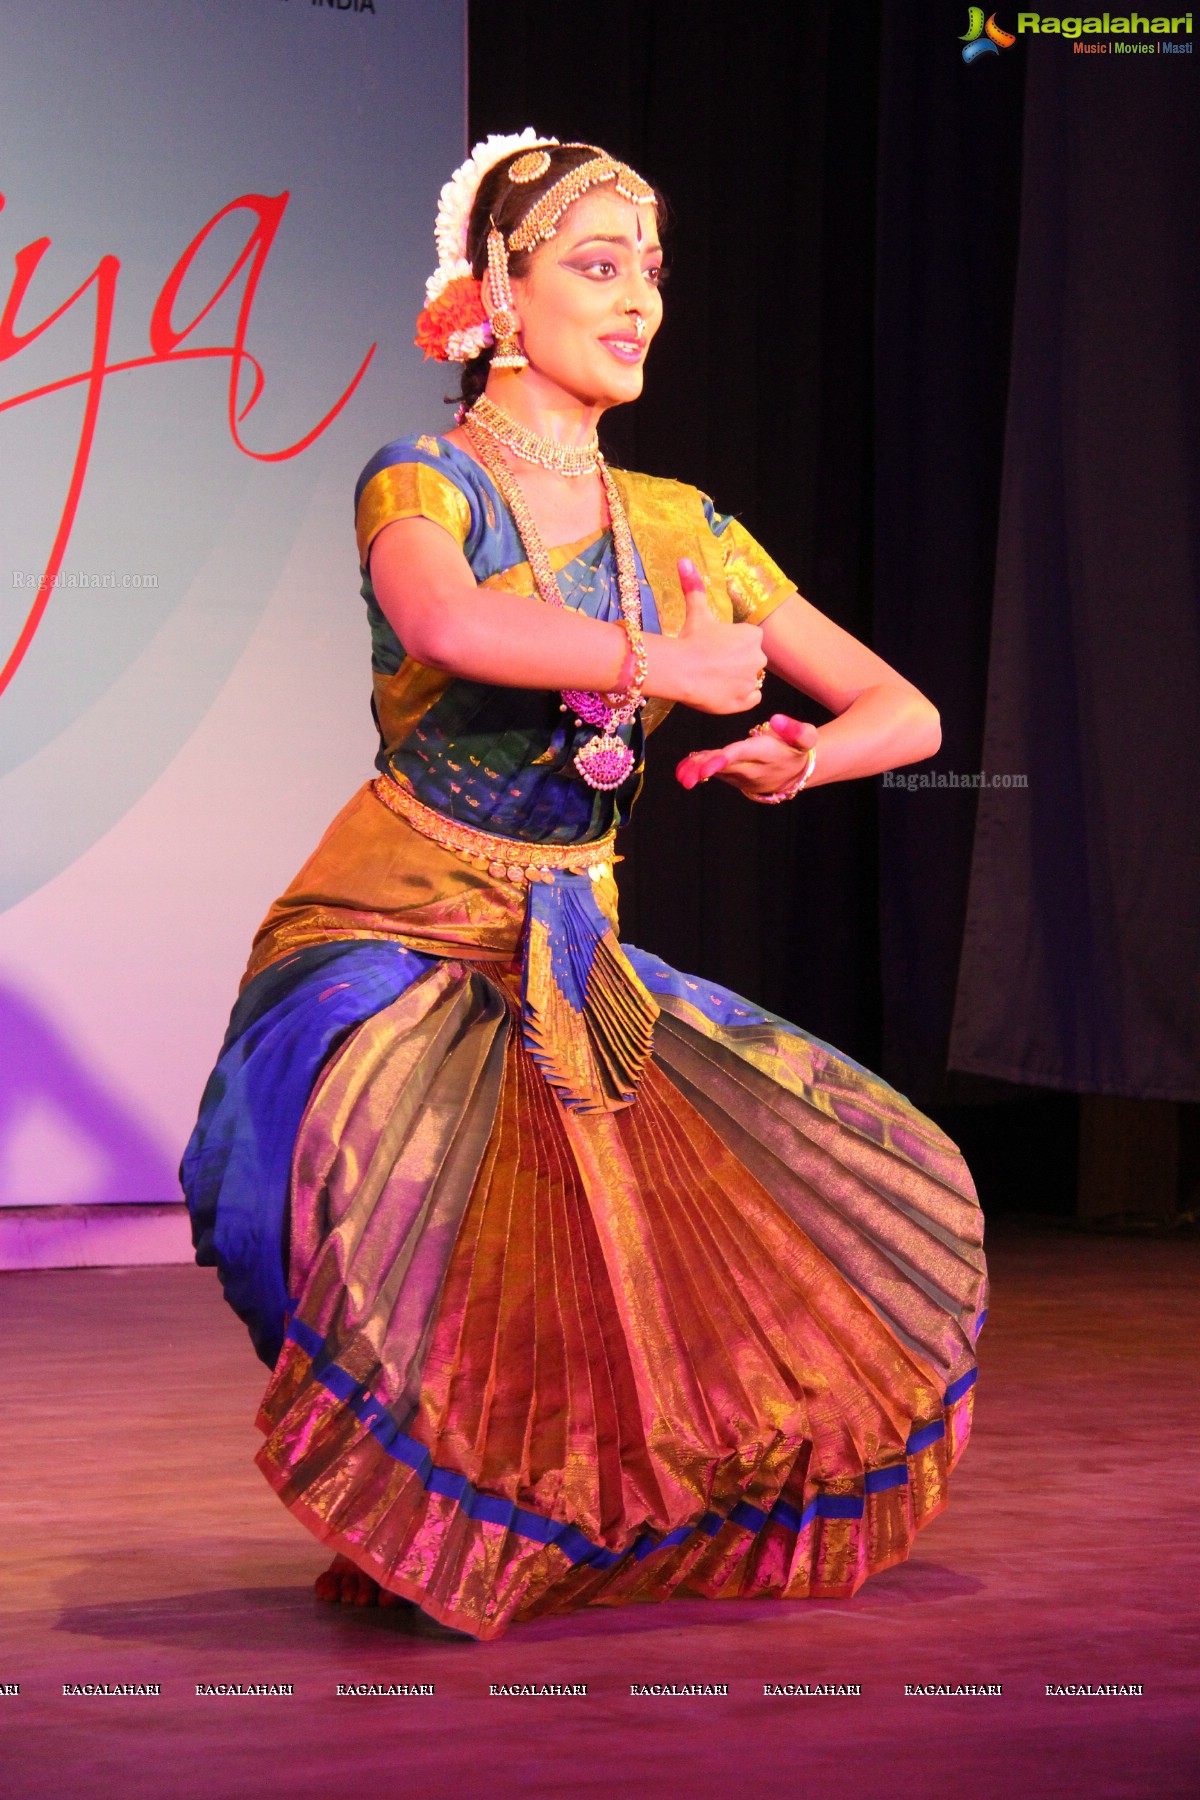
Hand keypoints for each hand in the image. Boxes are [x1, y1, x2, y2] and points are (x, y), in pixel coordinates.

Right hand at [671, 557, 765, 714]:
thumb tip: (684, 560)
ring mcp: (752, 682)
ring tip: (715, 677)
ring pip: (750, 679)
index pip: (748, 640)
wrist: (680, 670)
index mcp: (753, 636)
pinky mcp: (744, 702)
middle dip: (736, 661)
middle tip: (712, 662)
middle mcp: (758, 658)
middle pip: (751, 659)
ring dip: (737, 678)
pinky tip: (723, 690)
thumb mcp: (696, 610)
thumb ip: (694, 586)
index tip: (715, 645)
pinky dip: (740, 696)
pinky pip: (751, 698)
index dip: (731, 643)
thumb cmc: (690, 639)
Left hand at [676, 713, 819, 794]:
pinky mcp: (735, 777)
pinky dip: (701, 770)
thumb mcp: (807, 737)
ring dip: (699, 770)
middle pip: (726, 767)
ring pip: (718, 771)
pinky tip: (685, 768)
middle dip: (705, 769)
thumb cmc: (796, 748)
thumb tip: (776, 719)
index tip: (708, 765)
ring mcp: (742, 776)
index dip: (725, 759)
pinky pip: (716, 773)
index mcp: (767, 754)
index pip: (744, 755)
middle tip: (684, 774)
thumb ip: (796, 729)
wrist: (796, 772)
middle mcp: (753, 768)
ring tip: (681, 771)